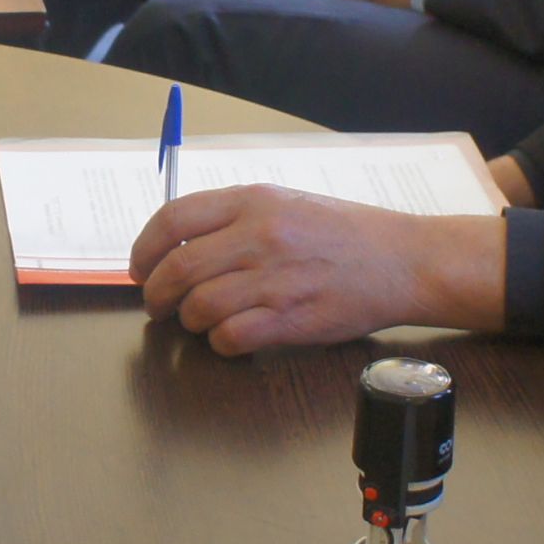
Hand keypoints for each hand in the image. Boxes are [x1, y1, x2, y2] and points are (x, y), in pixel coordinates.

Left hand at [129, 186, 505, 353]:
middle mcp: (260, 236)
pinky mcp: (292, 319)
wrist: (404, 261)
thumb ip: (236, 217)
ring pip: (199, 307)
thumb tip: (180, 243)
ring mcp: (275, 278)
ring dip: (188, 322)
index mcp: (254, 200)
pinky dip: (220, 343)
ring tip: (196, 322)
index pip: (173, 220)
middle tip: (157, 306)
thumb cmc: (346, 233)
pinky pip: (231, 337)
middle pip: (178, 269)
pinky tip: (229, 338)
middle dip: (156, 294)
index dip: (144, 250)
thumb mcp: (288, 202)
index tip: (139, 268)